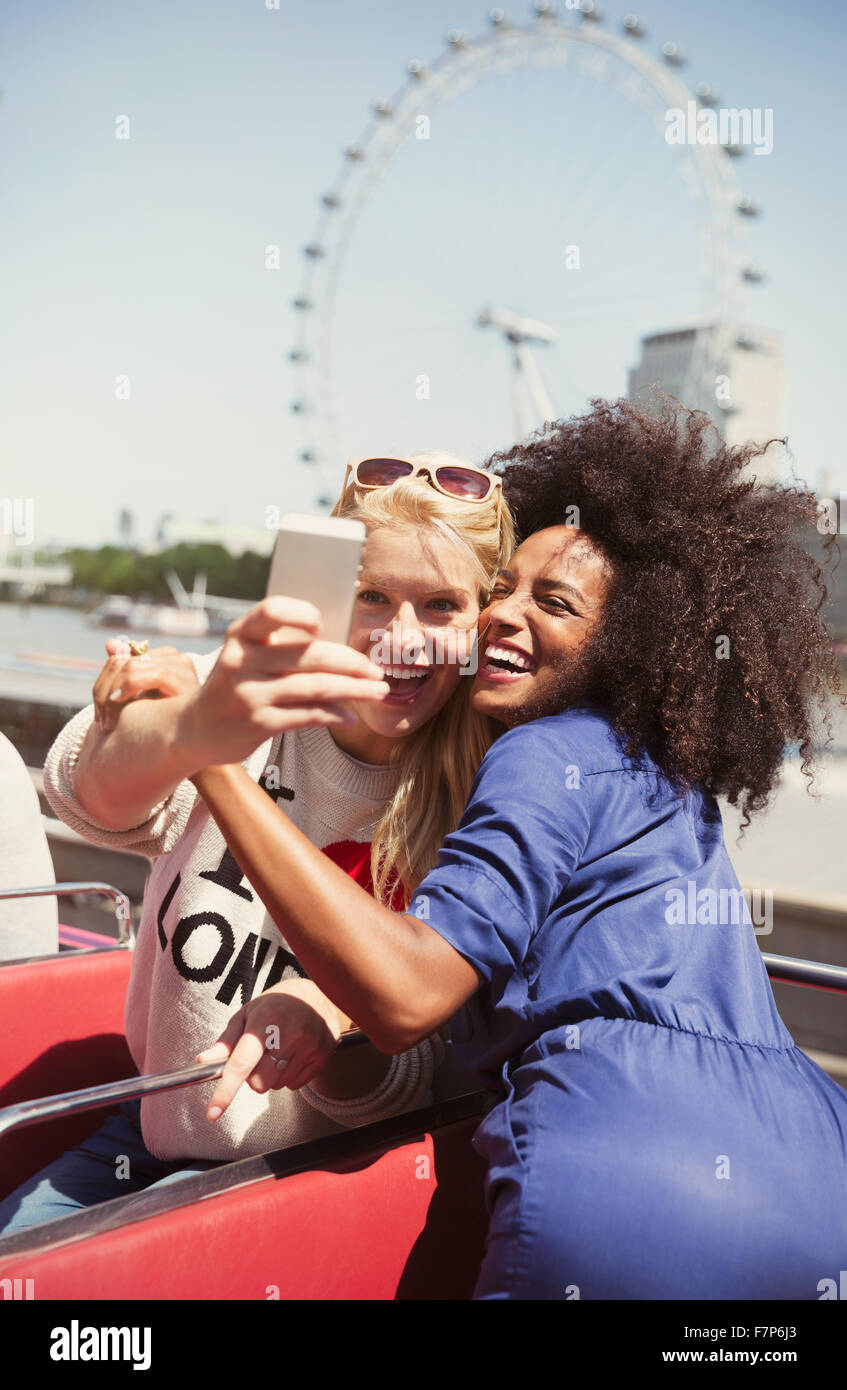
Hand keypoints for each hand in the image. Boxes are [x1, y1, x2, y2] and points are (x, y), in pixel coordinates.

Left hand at [93, 639, 199, 732]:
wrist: (195, 744)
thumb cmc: (169, 726)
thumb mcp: (141, 699)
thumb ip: (125, 672)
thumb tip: (109, 643)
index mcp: (166, 658)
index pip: (121, 659)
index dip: (103, 684)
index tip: (99, 714)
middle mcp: (177, 658)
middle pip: (123, 662)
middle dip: (104, 691)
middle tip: (100, 721)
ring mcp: (183, 666)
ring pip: (131, 667)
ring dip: (111, 696)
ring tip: (108, 722)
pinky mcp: (185, 679)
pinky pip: (150, 675)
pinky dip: (128, 687)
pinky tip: (118, 703)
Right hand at [176, 596, 389, 769]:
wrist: (195, 728)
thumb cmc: (236, 683)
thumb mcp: (247, 655)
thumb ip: (281, 645)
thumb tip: (342, 646)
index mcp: (241, 634)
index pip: (272, 611)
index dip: (302, 615)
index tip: (322, 628)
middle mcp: (242, 661)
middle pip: (309, 655)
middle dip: (352, 662)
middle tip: (377, 670)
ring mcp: (249, 693)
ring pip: (315, 687)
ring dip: (354, 690)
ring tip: (378, 691)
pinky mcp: (258, 723)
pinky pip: (308, 715)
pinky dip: (334, 714)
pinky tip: (350, 716)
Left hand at [196, 979, 349, 1120]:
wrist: (316, 994)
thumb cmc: (275, 1006)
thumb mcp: (246, 1014)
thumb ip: (226, 1041)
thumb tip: (204, 1061)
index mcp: (265, 1020)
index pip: (242, 1062)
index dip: (226, 1091)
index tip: (213, 1112)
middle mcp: (290, 1032)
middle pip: (260, 1083)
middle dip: (255, 1076)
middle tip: (261, 1054)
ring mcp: (310, 1044)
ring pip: (278, 1086)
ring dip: (273, 1075)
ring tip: (281, 1049)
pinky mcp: (323, 1054)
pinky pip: (296, 1084)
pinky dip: (289, 1074)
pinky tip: (294, 1054)